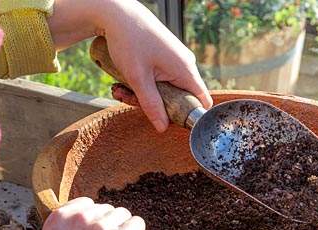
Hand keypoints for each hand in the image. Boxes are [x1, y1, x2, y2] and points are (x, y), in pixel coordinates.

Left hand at [47, 0, 211, 131]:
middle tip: (129, 99)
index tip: (170, 122)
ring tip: (120, 88)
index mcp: (185, 69)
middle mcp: (185, 64)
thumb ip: (152, 105)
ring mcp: (175, 60)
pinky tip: (123, 80)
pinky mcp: (164, 57)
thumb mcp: (138, 78)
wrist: (116, 13)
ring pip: (165, 89)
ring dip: (143, 95)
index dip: (190, 117)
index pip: (201, 101)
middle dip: (155, 105)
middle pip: (179, 98)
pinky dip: (142, 83)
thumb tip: (163, 128)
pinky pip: (159, 79)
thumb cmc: (129, 40)